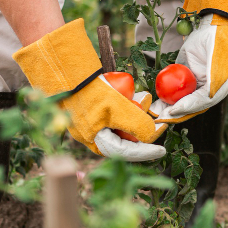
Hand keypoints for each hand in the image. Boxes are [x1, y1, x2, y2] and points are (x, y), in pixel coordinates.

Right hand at [13, 19, 166, 160]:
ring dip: (135, 112)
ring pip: (122, 124)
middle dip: (141, 124)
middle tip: (151, 110)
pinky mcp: (93, 112)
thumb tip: (152, 136)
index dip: (147, 152)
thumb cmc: (89, 93)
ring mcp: (93, 124)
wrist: (66, 73)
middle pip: (126, 138)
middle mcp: (95, 137)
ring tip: (141, 97)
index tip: (162, 150)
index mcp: (98, 143)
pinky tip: (130, 94)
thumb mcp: (117, 109)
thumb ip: (136, 125)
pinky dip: (126, 106)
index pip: (127, 153)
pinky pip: (116, 114)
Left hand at [152, 0, 227, 122]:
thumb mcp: (221, 53)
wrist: (215, 22)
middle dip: (176, 112)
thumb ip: (217, 74)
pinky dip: (165, 96)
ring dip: (168, 107)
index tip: (173, 110)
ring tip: (153, 112)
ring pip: (183, 100)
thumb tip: (209, 95)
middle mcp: (210, 87)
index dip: (189, 107)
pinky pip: (176, 90)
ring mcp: (198, 82)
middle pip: (192, 105)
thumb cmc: (221, 36)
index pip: (205, 100)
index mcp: (223, 85)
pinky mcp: (187, 76)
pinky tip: (154, 100)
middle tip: (159, 117)